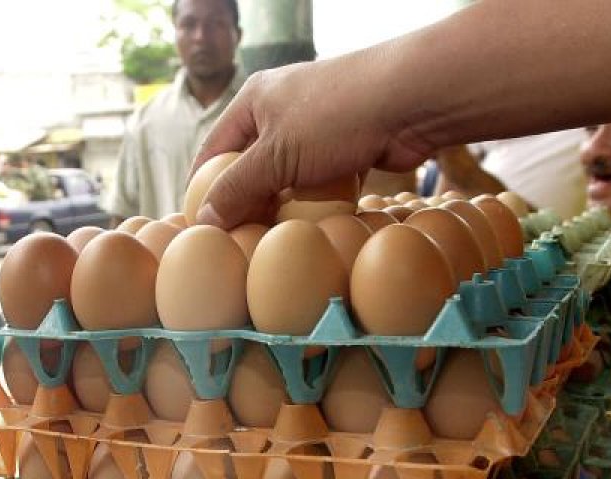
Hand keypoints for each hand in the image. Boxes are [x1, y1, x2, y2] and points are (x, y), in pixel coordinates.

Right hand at [193, 45, 436, 228]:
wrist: (409, 102)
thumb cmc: (334, 117)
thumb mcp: (274, 155)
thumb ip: (236, 189)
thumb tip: (206, 222)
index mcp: (254, 101)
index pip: (214, 149)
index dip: (202, 188)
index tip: (201, 225)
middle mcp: (282, 111)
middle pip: (251, 167)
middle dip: (244, 203)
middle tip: (236, 242)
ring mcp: (316, 130)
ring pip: (286, 179)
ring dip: (279, 209)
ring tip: (268, 244)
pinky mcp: (346, 149)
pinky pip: (318, 184)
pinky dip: (312, 206)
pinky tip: (308, 231)